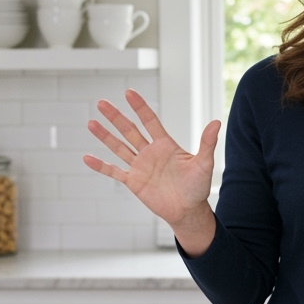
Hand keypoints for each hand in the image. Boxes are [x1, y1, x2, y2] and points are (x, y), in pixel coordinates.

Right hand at [82, 90, 220, 242]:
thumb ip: (207, 143)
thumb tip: (217, 122)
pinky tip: (87, 158)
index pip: (149, 121)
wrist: (188, 211)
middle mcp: (150, 152)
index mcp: (165, 145)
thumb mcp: (204, 164)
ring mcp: (140, 166)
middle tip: (101, 103)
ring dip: (105, 136)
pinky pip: (114, 172)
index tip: (128, 93)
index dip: (140, 107)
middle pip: (129, 130)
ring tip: (91, 122)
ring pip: (119, 147)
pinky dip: (101, 166)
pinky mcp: (133, 182)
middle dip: (116, 117)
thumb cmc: (198, 187)